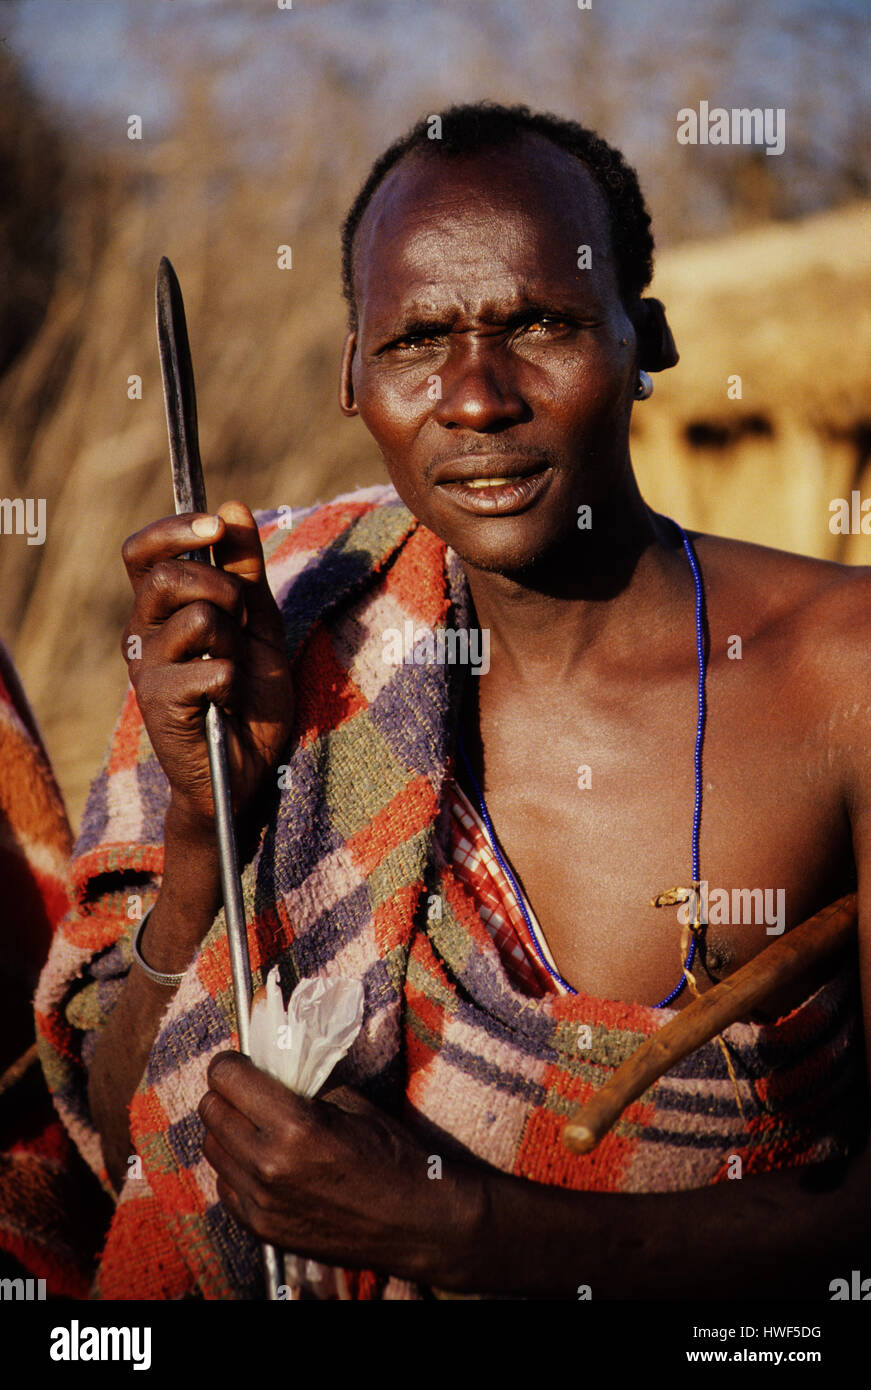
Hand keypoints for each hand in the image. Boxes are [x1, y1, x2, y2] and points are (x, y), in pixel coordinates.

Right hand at [121, 501, 292, 827]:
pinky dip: (237, 681)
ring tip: (236, 668)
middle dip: (222, 587)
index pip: (142, 551)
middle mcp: (141, 634)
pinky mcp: (160, 705)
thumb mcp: (258, 622)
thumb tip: (232, 506)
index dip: (174, 530)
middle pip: (167, 576)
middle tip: (243, 620)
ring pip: (197, 619)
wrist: (251, 766)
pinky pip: (213, 668)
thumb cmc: (251, 694)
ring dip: (234, 640)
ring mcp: (146, 670)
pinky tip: (230, 702)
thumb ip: (245, 569)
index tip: (214, 525)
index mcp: (159, 610)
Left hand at [198, 1054, 482, 1286]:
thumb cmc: (391, 1154)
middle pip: (210, 1111)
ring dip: (228, 1131)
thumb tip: (267, 1065)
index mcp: (294, 1126)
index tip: (242, 1063)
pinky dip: (236, 1168)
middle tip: (248, 1091)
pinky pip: (225, 1184)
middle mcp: (268, 1164)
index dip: (231, 1064)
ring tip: (256, 1127)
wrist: (413, 1221)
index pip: (226, 1078)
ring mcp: (260, 1201)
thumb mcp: (351, 1102)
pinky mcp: (260, 1228)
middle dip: (226, 1093)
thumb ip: (302, 1084)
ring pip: (211, 1148)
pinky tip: (264, 1162)